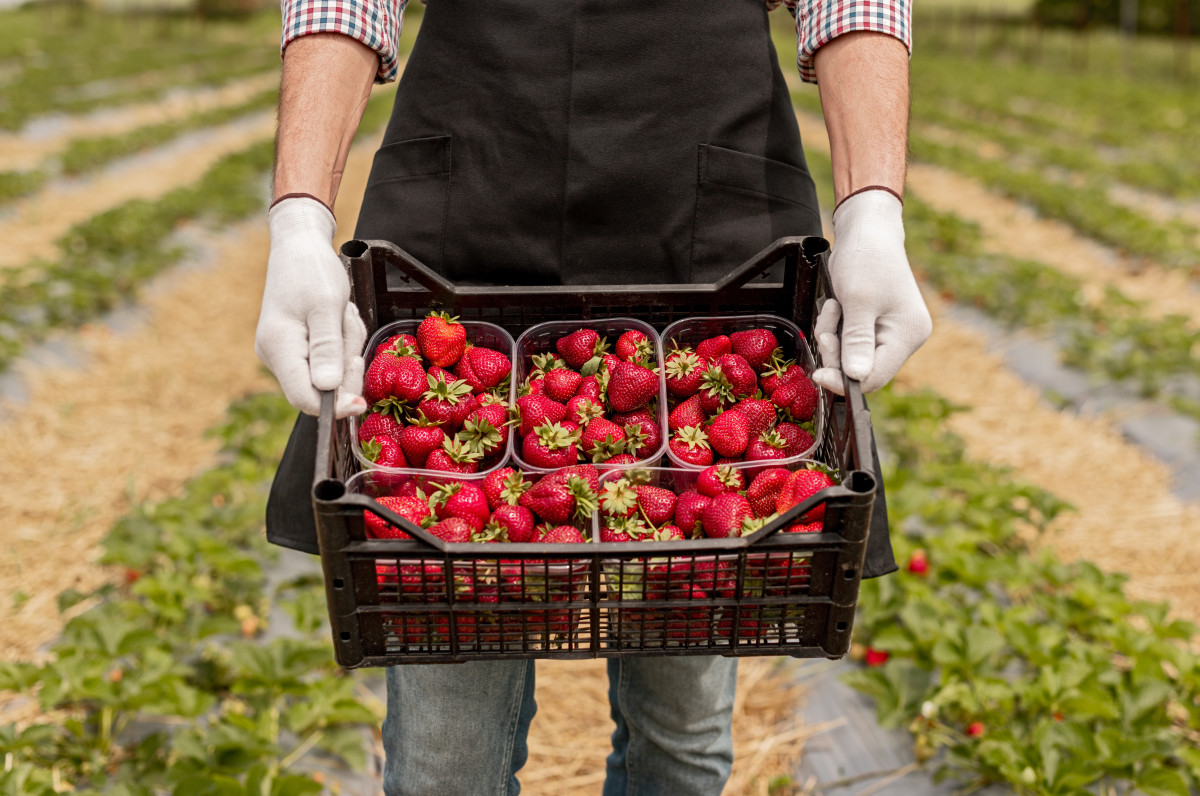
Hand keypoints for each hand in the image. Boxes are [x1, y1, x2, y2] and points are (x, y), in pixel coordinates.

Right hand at [255, 197, 367, 417]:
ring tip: (341, 312)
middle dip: (345, 362)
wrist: (299, 244)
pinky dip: (342, 339)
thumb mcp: (326, 306)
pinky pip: (330, 356)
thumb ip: (327, 348)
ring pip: (330, 370)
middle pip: (321, 387)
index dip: (334, 406)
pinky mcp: (298, 346)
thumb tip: (328, 388)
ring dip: (346, 344)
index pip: (304, 398)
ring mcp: (286, 352)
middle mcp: (276, 356)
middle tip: (347, 324)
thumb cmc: (311, 269)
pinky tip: (339, 315)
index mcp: (278, 348)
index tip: (361, 403)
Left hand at [811, 190, 931, 394]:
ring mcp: (891, 333)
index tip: (819, 374)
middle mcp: (904, 338)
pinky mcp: (876, 326)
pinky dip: (836, 329)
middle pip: (862, 369)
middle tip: (824, 328)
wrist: (867, 230)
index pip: (875, 377)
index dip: (844, 381)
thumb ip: (856, 341)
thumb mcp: (858, 301)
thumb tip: (854, 377)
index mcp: (908, 335)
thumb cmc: (866, 259)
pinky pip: (850, 341)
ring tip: (832, 307)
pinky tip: (835, 307)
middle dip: (836, 351)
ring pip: (851, 355)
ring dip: (833, 336)